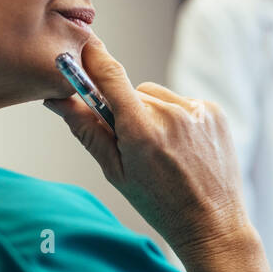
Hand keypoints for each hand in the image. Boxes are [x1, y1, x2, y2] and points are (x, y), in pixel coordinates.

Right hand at [43, 32, 249, 259]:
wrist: (212, 224)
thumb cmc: (161, 205)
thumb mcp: (115, 172)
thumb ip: (87, 130)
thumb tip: (58, 100)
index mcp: (141, 130)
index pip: (109, 74)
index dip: (92, 57)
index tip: (82, 47)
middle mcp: (170, 114)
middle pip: (132, 91)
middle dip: (125, 109)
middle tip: (133, 144)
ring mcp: (196, 111)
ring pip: (157, 96)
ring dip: (152, 113)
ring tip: (163, 149)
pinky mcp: (214, 112)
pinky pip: (182, 103)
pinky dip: (177, 118)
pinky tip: (183, 148)